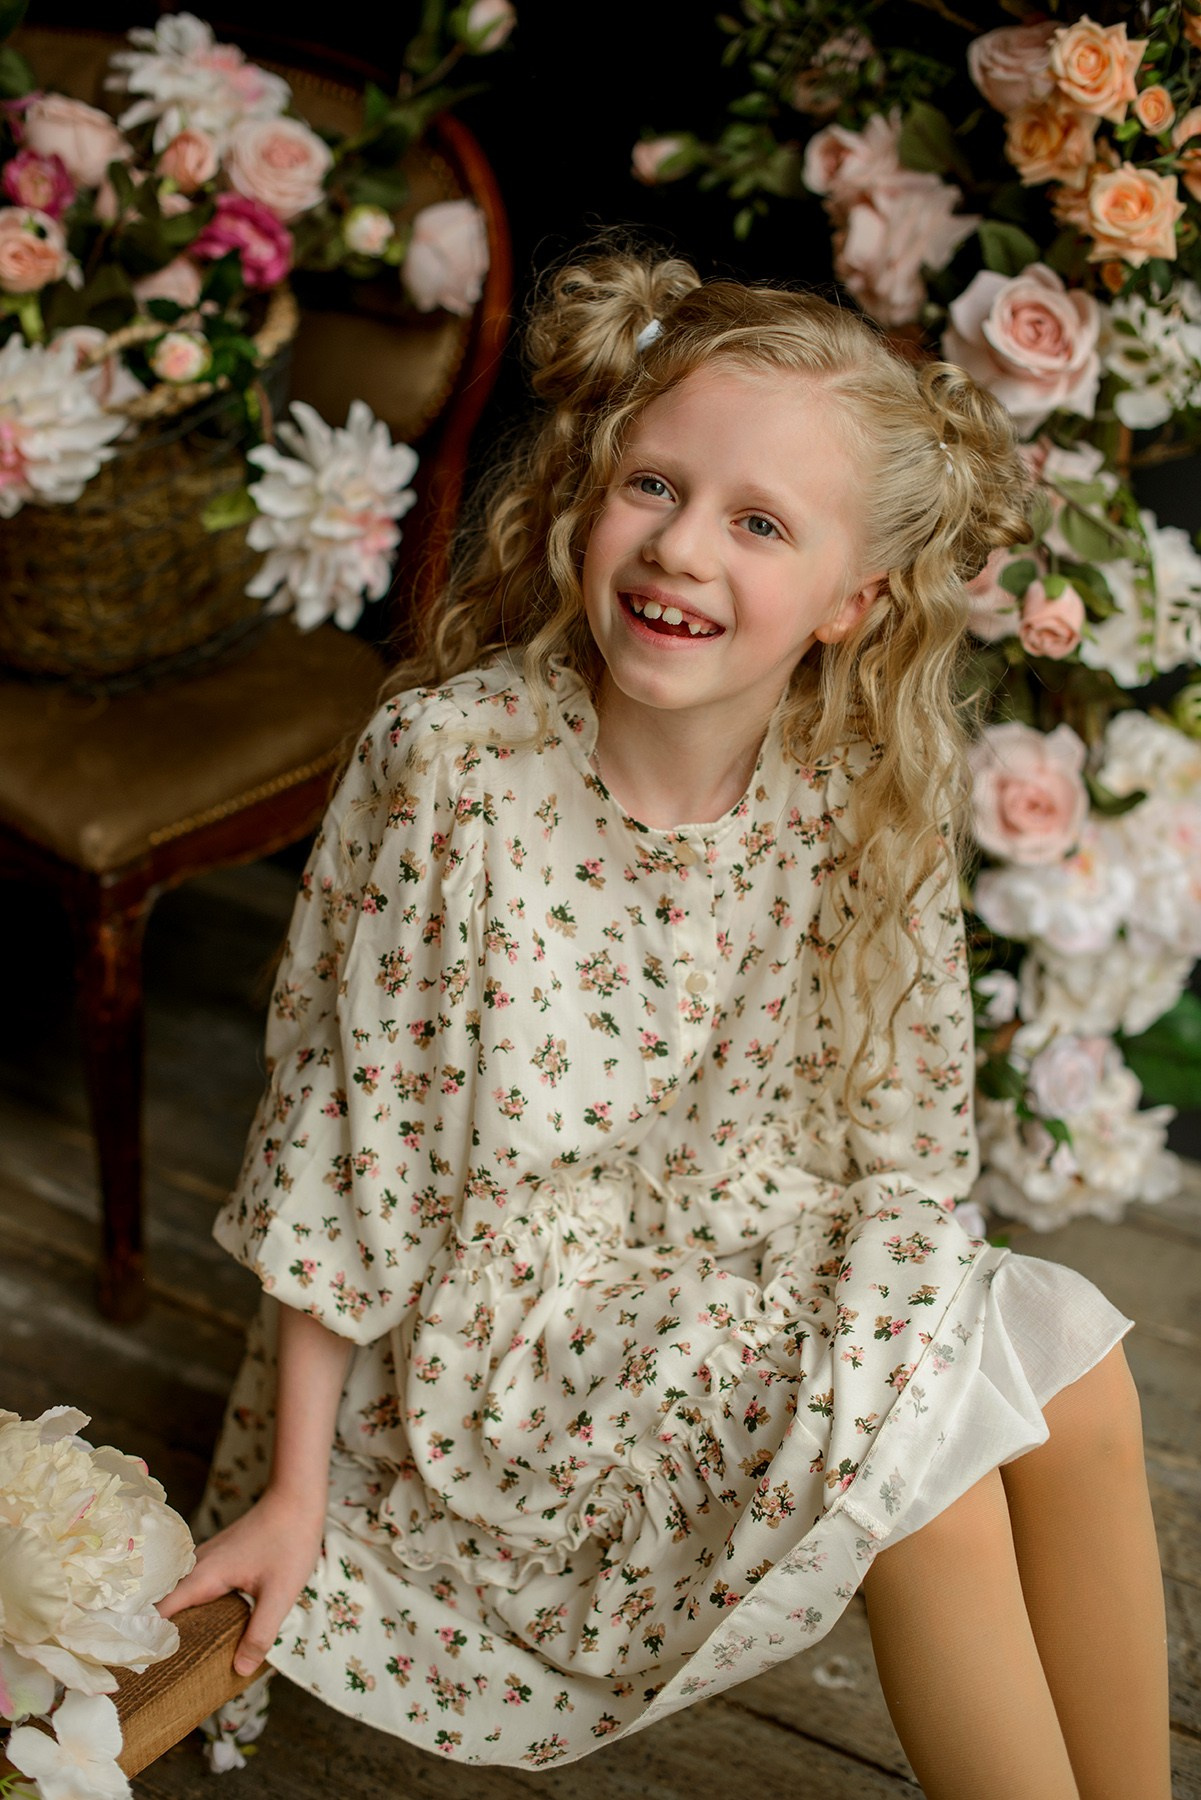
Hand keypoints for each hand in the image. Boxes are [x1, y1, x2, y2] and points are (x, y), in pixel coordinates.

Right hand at [159, 1488, 324, 1677]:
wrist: (296, 1497)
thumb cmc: (290, 1542)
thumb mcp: (279, 1594)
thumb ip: (260, 1633)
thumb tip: (239, 1670)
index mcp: (203, 1576)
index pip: (158, 1611)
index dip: (146, 1637)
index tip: (137, 1666)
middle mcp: (197, 1565)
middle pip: (162, 1603)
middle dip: (154, 1633)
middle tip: (151, 1670)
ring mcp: (206, 1558)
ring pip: (176, 1593)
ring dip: (171, 1619)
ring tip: (170, 1655)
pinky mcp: (217, 1557)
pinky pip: (191, 1585)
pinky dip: (188, 1606)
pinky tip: (199, 1624)